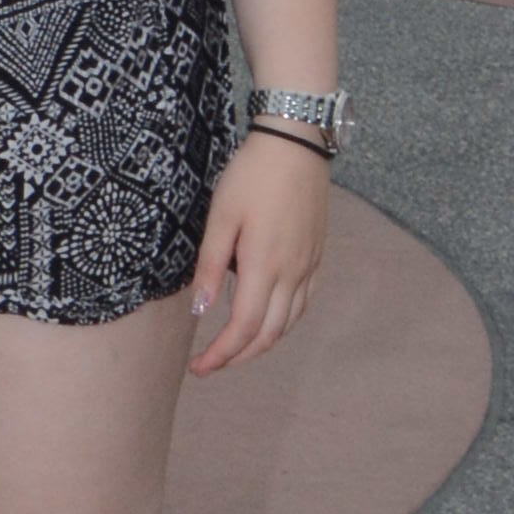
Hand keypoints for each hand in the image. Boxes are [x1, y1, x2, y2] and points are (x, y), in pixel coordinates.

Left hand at [188, 132, 330, 377]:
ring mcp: (308, 266)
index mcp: (264, 266)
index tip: (197, 368)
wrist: (296, 145)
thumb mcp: (221, 217)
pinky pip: (303, 303)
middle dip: (238, 356)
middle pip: (268, 334)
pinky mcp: (317, 256)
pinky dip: (283, 322)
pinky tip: (267, 320)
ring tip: (234, 348)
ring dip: (261, 343)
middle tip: (210, 365)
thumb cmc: (252, 175)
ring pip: (288, 322)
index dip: (220, 354)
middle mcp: (292, 273)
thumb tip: (200, 311)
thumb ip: (210, 266)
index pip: (243, 328)